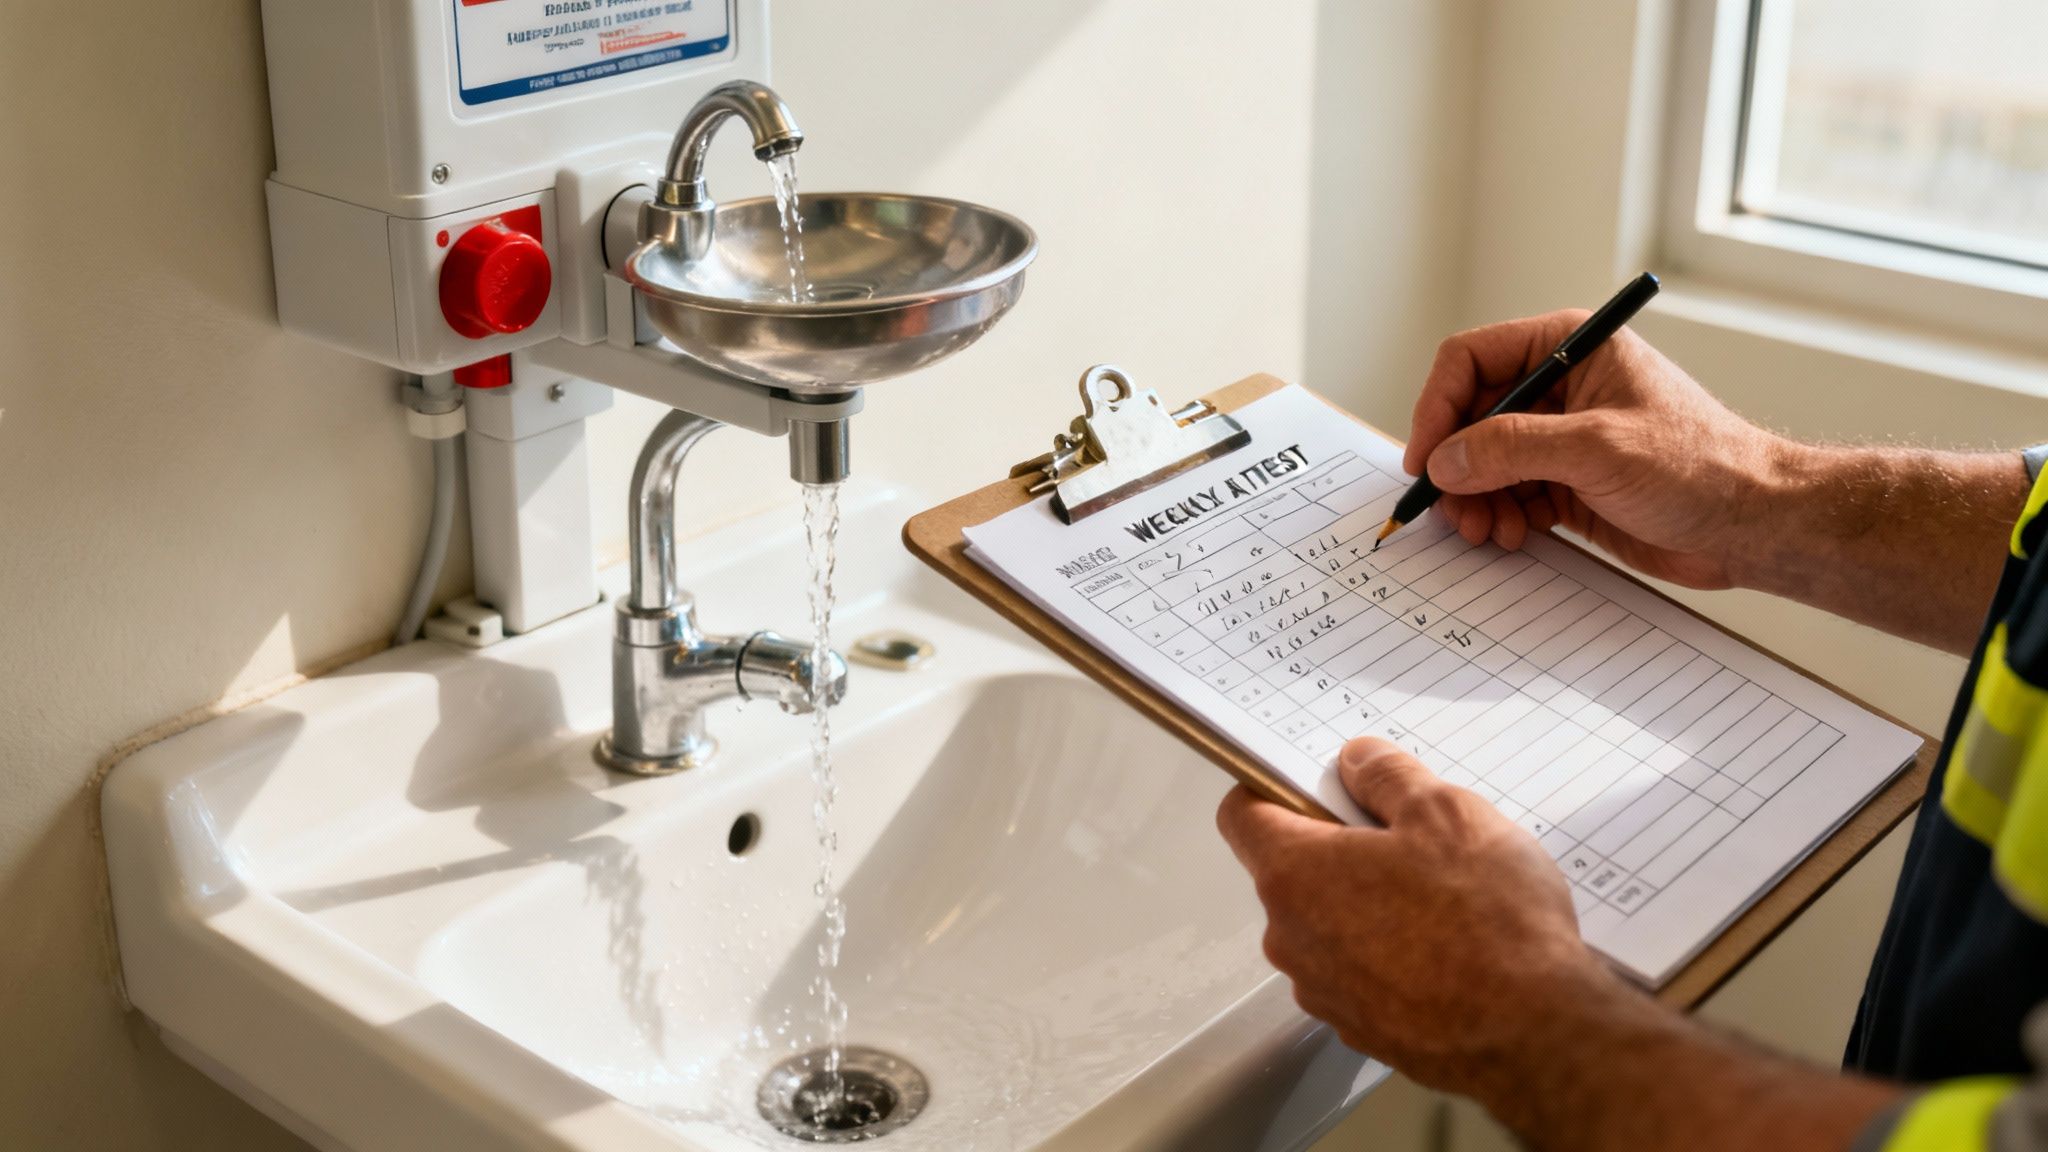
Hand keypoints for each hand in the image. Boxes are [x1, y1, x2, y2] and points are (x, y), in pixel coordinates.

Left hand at [1216, 737, 1622, 1097]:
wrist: (1533, 1036)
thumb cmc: (1486, 918)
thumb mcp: (1446, 812)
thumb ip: (1387, 776)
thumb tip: (1355, 761)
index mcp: (1294, 874)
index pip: (1242, 814)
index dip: (1279, 789)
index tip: (1329, 786)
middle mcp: (1290, 938)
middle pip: (1292, 870)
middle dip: (1340, 848)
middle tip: (1411, 841)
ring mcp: (1322, 991)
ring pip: (1329, 924)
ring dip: (1368, 904)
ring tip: (1443, 900)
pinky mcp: (1360, 1029)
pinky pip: (1360, 973)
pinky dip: (1390, 955)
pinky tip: (1449, 951)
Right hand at [1405, 311, 1788, 589]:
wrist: (1754, 525)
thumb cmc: (1703, 466)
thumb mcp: (1598, 448)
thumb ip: (1512, 449)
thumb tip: (1445, 460)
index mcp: (1572, 349)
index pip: (1473, 359)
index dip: (1438, 406)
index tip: (1426, 458)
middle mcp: (1560, 389)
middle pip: (1470, 417)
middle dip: (1455, 465)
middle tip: (1450, 509)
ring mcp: (1562, 439)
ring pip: (1483, 463)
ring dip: (1473, 499)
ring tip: (1484, 530)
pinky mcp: (1568, 485)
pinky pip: (1508, 495)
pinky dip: (1498, 517)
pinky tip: (1510, 535)